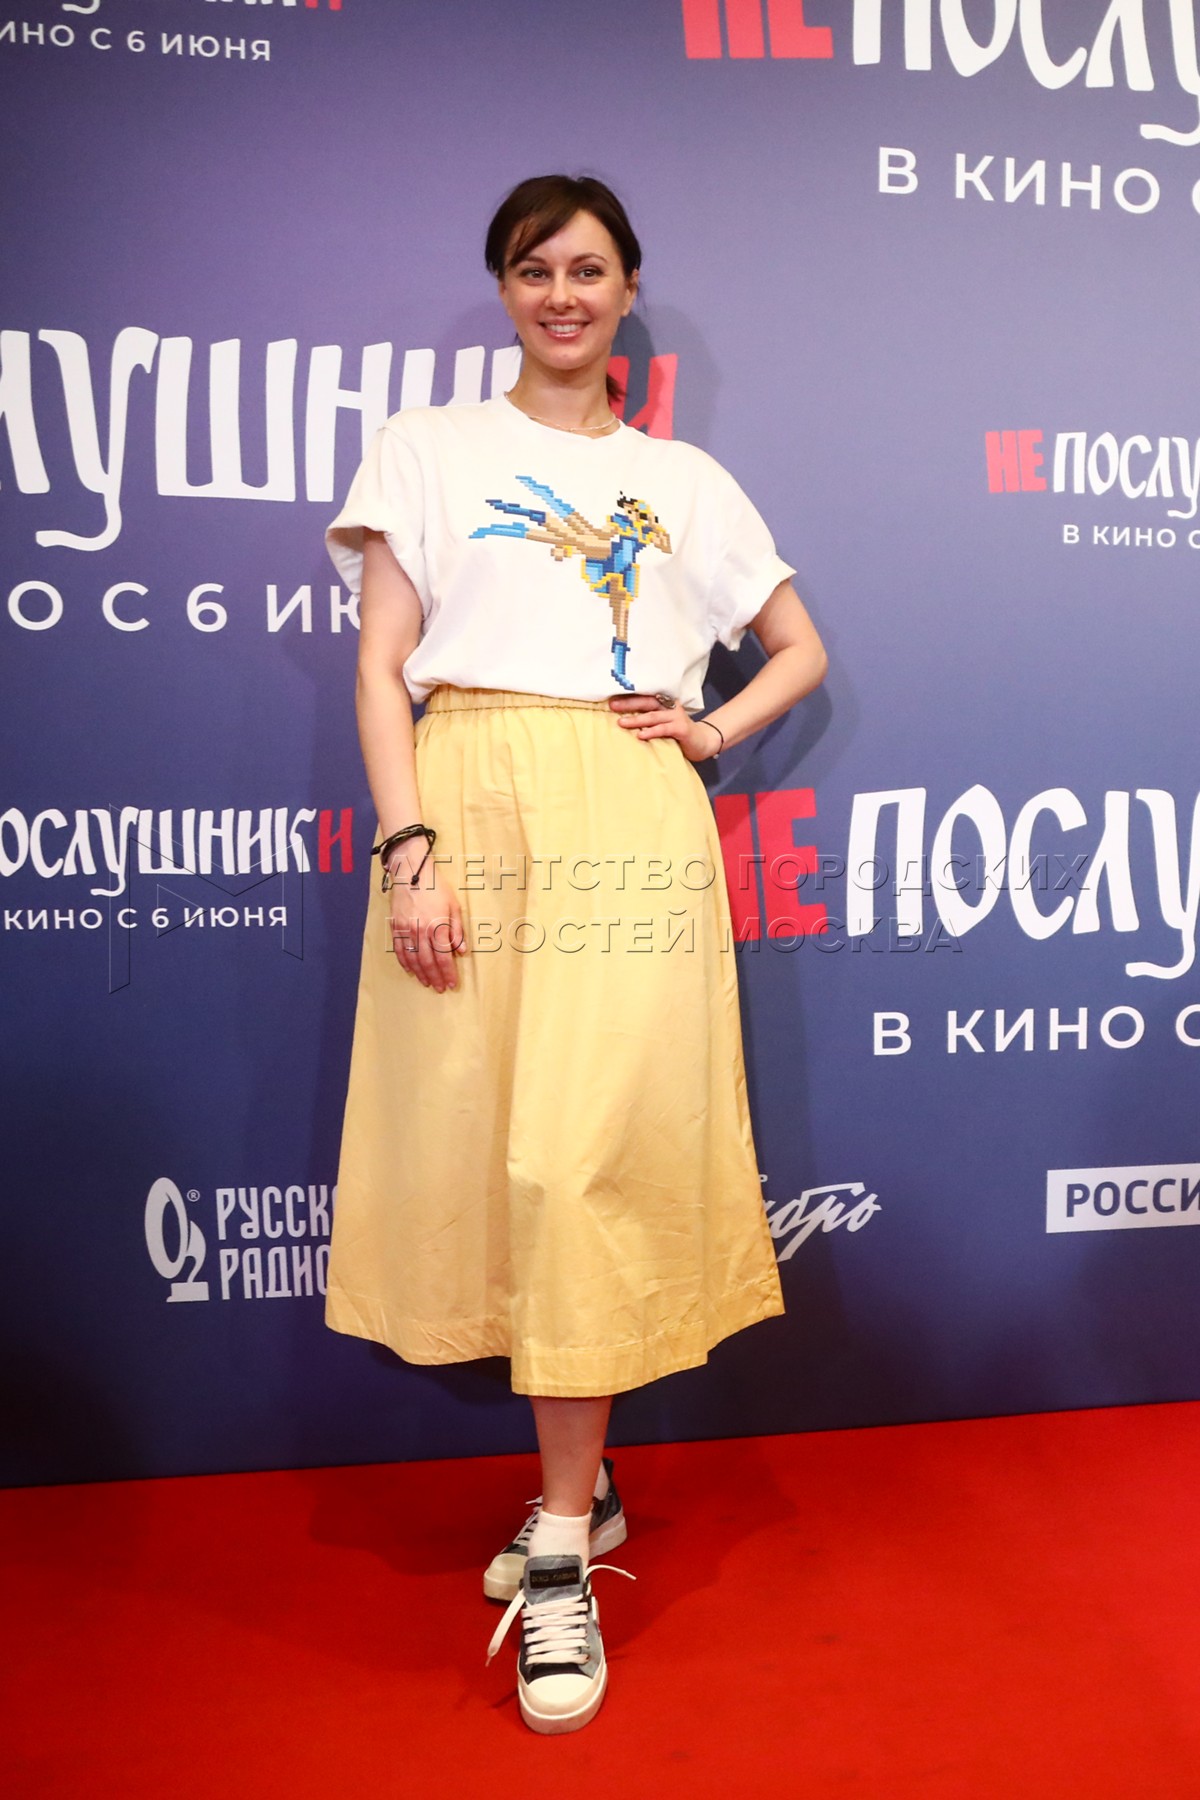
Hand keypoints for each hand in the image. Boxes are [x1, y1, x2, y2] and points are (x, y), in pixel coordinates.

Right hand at [387, 864, 467, 992]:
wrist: (411, 873)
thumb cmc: (435, 888)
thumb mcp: (453, 906)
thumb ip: (457, 930)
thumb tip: (462, 951)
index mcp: (437, 926)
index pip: (444, 957)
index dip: (448, 973)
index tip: (451, 984)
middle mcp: (421, 931)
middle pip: (428, 962)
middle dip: (435, 977)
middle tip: (440, 988)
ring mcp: (406, 930)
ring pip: (413, 959)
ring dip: (420, 974)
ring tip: (427, 983)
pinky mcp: (396, 927)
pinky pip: (399, 950)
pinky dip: (405, 963)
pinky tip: (411, 970)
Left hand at [608, 693, 720, 761]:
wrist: (702, 742)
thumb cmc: (677, 733)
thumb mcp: (661, 723)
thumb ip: (647, 719)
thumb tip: (622, 719)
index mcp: (663, 702)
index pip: (644, 697)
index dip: (628, 696)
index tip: (611, 698)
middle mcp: (670, 706)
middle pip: (646, 702)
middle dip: (628, 704)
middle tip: (612, 706)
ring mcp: (676, 716)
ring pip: (653, 716)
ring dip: (636, 719)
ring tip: (621, 722)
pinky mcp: (681, 728)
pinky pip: (664, 729)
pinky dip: (651, 732)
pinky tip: (641, 735)